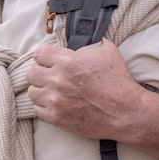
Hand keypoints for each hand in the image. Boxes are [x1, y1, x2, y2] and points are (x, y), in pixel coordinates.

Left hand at [26, 39, 144, 138]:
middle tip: (50, 78)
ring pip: (32, 92)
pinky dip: (44, 108)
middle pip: (31, 74)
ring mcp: (56, 100)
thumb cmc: (118, 80)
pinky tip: (55, 105)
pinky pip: (38, 111)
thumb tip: (68, 41)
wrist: (127, 112)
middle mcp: (57, 79)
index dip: (45, 57)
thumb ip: (84, 43)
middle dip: (40, 74)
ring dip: (41, 91)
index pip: (38, 54)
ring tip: (53, 92)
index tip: (50, 62)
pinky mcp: (57, 118)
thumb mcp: (105, 50)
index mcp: (67, 61)